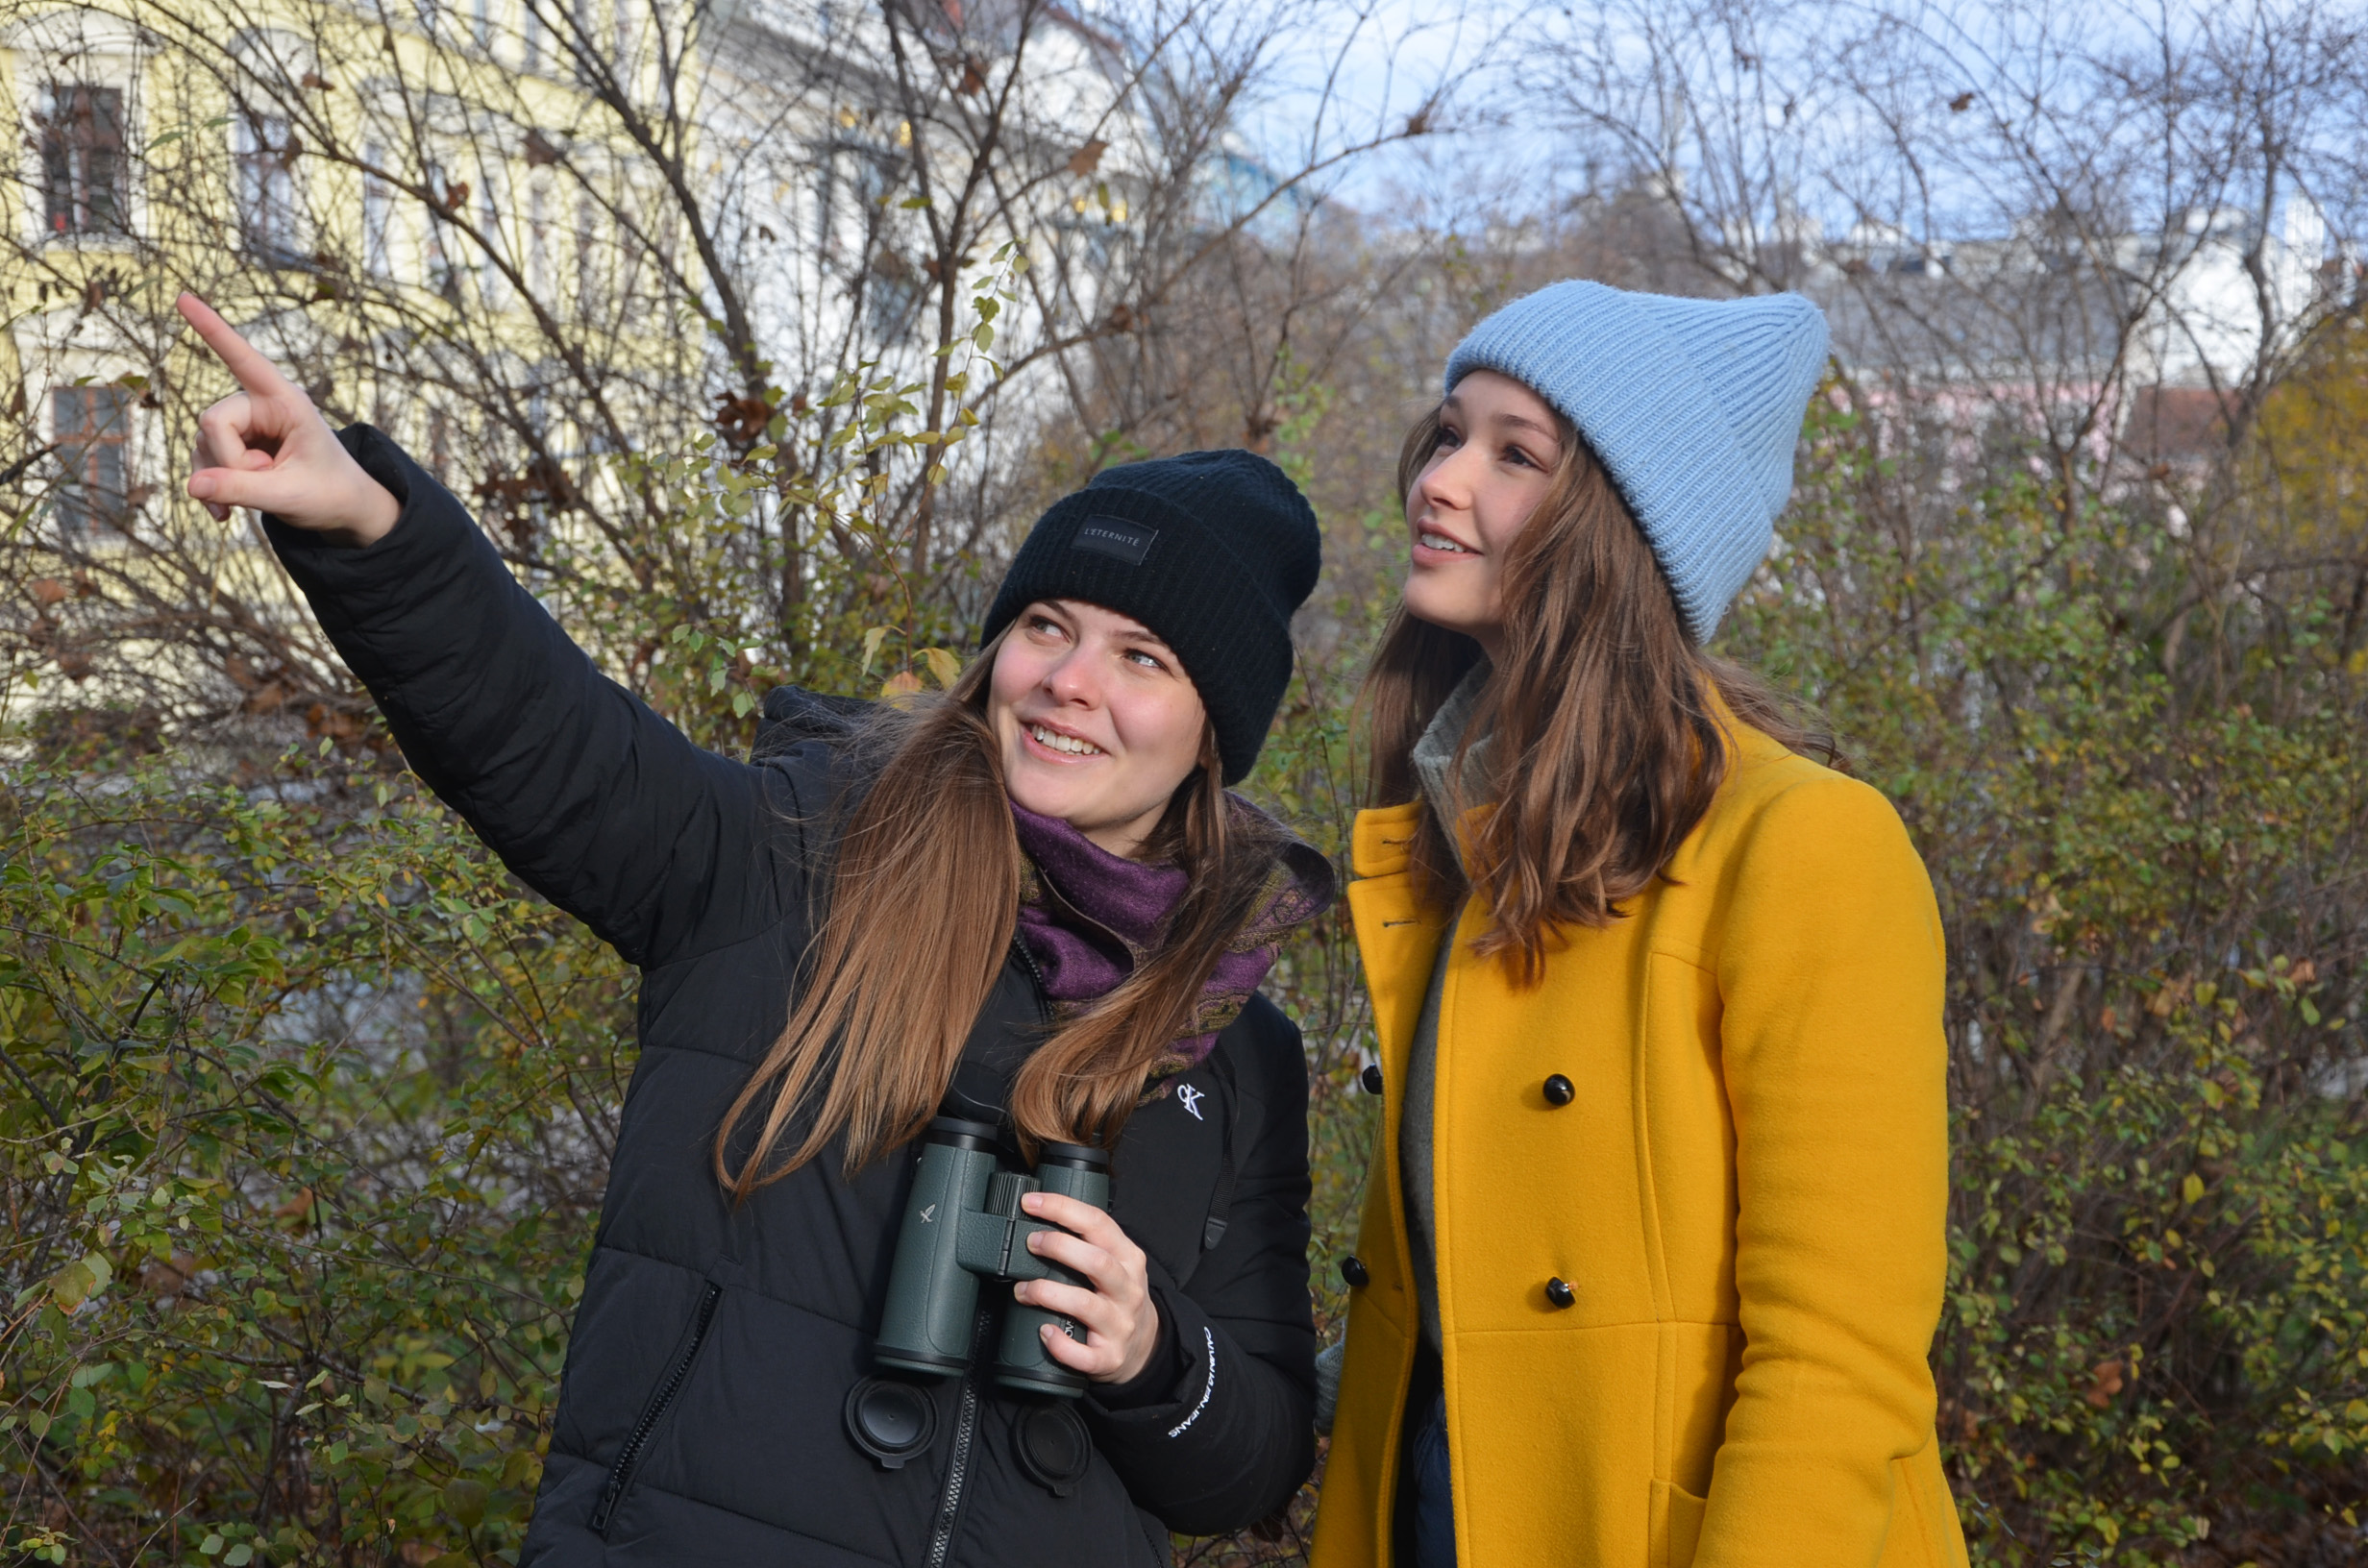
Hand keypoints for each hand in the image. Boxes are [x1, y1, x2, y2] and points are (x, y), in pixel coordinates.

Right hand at [176, 293, 400, 546]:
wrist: (344, 509)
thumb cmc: (330, 494)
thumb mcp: (289, 496)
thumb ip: (242, 490)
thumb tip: (192, 486)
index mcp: (286, 401)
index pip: (244, 359)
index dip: (212, 330)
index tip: (183, 297)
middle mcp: (261, 404)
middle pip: (213, 421)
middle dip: (230, 460)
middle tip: (266, 481)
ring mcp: (245, 424)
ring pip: (203, 441)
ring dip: (222, 477)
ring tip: (261, 496)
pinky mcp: (233, 445)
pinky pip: (202, 459)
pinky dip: (211, 487)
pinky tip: (224, 515)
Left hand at [1013, 1191, 1162, 1385]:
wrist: (1144, 1346)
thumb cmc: (1118, 1297)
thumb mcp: (1116, 1262)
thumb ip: (1088, 1242)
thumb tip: (1040, 1219)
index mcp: (1128, 1258)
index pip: (1098, 1223)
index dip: (1062, 1209)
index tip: (1030, 1203)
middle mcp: (1128, 1289)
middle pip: (1097, 1261)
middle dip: (1059, 1247)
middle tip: (1030, 1243)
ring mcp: (1120, 1324)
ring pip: (1086, 1305)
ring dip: (1048, 1293)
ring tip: (1023, 1290)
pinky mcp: (1109, 1356)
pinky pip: (1083, 1354)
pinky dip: (1060, 1344)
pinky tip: (1045, 1332)